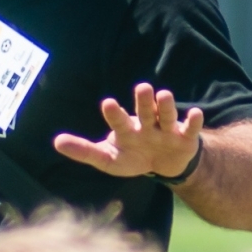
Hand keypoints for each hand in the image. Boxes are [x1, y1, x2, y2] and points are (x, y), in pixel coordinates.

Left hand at [53, 83, 203, 179]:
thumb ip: (84, 151)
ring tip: (164, 94)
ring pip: (166, 115)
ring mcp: (166, 130)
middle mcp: (146, 125)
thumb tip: (56, 142)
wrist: (164, 163)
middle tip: (142, 88)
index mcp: (127, 130)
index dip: (114, 114)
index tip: (108, 103)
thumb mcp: (108, 159)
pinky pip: (190, 128)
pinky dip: (193, 121)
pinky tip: (195, 113)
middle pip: (145, 112)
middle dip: (144, 101)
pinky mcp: (185, 138)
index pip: (119, 121)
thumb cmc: (132, 156)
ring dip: (166, 106)